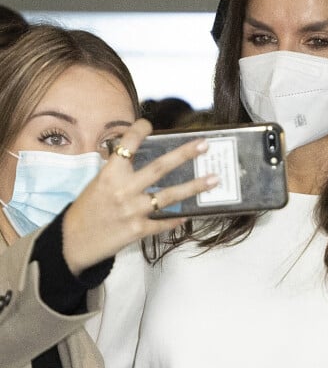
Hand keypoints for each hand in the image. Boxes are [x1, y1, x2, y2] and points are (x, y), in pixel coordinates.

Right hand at [61, 119, 217, 275]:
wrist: (73, 243)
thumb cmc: (87, 209)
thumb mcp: (99, 182)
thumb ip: (120, 169)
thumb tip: (144, 154)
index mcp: (110, 174)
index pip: (127, 145)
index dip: (139, 131)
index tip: (149, 123)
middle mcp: (123, 190)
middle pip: (159, 168)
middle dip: (184, 154)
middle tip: (204, 144)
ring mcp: (132, 211)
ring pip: (169, 195)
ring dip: (195, 186)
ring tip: (214, 179)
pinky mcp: (138, 230)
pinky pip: (164, 221)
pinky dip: (178, 217)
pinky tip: (191, 212)